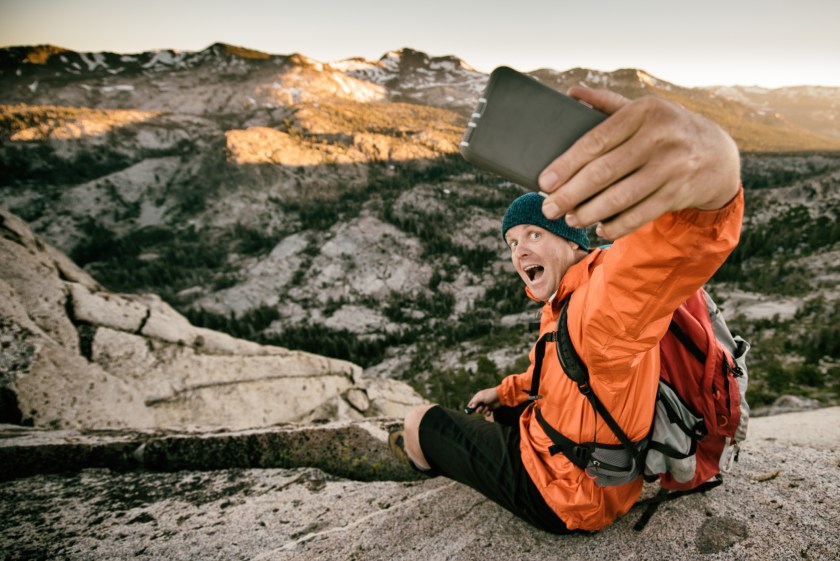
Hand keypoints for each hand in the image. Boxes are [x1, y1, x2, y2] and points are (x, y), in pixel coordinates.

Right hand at [467, 387, 499, 417]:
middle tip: (482, 407)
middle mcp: (481, 401)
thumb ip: (475, 402)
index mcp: (478, 397)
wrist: (501, 396)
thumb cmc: (490, 395)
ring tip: (488, 407)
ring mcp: (485, 405)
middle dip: (479, 409)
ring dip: (484, 410)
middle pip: (476, 409)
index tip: (469, 411)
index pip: (471, 402)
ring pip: (481, 412)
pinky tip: (490, 411)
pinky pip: (486, 413)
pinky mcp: (490, 409)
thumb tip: (471, 407)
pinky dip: (487, 413)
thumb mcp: (481, 397)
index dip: (470, 407)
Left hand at [538, 86, 740, 239]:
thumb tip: (572, 92)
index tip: (544, 182)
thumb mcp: (643, 110)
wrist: (717, 154)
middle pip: (604, 172)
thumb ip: (607, 104)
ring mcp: (672, 167)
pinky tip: (599, 228)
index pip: (596, 140)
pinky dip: (616, 225)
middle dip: (571, 194)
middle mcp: (660, 137)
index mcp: (644, 112)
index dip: (566, 164)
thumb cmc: (667, 130)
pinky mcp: (678, 193)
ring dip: (589, 213)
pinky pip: (639, 215)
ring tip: (570, 219)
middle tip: (548, 208)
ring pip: (620, 197)